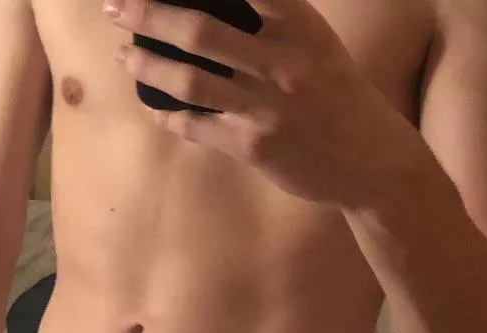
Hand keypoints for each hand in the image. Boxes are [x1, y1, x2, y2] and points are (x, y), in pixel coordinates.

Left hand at [105, 0, 421, 208]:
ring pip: (189, 81)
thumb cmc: (339, 96)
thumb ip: (275, 19)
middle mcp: (281, 62)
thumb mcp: (317, 44)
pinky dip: (167, 114)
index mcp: (299, 25)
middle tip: (114, 5)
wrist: (372, 162)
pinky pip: (196, 126)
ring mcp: (265, 107)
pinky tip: (150, 104)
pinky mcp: (254, 147)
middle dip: (148, 13)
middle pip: (199, 30)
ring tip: (122, 55)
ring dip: (146, 65)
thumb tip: (217, 7)